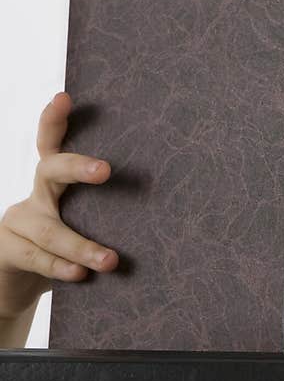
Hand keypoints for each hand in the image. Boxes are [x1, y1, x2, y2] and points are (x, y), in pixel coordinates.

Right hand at [0, 92, 118, 322]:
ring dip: (82, 246)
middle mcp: (35, 197)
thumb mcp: (89, 226)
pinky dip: (60, 267)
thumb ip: (112, 216)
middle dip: (77, 166)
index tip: (65, 97)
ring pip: (49, 230)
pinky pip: (37, 258)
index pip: (51, 144)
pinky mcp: (8, 250)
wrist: (21, 283)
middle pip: (49, 170)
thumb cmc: (69, 250)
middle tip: (106, 170)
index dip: (54, 121)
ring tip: (111, 261)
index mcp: (54, 184)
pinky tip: (80, 274)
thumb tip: (170, 211)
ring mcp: (18, 222)